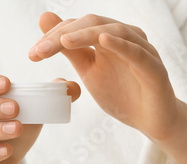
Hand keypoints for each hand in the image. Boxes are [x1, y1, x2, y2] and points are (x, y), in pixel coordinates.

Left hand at [30, 12, 181, 142]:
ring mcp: (142, 50)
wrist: (151, 121)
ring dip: (86, 34)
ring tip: (64, 40)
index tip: (32, 54)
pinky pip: (137, 53)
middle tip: (40, 51)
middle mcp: (126, 38)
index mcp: (108, 38)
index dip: (53, 35)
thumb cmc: (122, 94)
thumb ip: (70, 48)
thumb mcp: (89, 71)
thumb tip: (44, 19)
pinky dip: (121, 45)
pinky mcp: (154, 68)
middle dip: (63, 35)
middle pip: (93, 23)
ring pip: (114, 31)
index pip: (78, 26)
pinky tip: (103, 41)